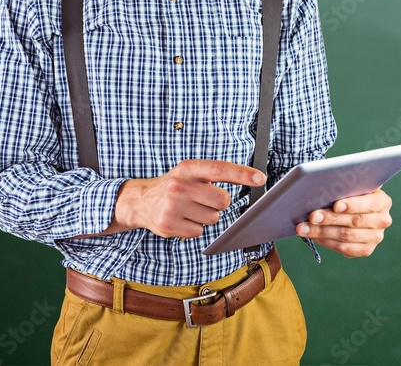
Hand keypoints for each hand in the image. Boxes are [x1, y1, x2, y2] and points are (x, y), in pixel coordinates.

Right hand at [107, 160, 265, 238]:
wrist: (140, 201)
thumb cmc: (175, 185)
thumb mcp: (190, 172)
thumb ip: (215, 174)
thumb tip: (252, 179)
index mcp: (188, 168)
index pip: (220, 169)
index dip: (242, 174)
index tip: (260, 178)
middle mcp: (180, 185)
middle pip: (222, 200)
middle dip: (219, 203)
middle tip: (205, 199)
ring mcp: (173, 206)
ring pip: (212, 218)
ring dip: (206, 216)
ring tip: (190, 209)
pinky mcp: (168, 224)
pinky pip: (198, 231)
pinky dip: (194, 228)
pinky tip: (182, 219)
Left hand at [296, 188, 392, 257]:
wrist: (356, 211)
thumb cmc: (351, 194)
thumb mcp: (353, 187)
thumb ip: (346, 186)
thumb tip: (326, 185)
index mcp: (383, 201)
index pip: (369, 203)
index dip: (352, 205)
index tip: (335, 205)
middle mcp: (382, 220)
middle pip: (354, 221)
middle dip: (330, 218)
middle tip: (312, 216)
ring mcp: (375, 237)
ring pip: (346, 236)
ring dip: (322, 232)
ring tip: (303, 228)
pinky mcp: (366, 250)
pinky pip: (344, 248)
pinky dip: (326, 241)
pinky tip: (312, 236)